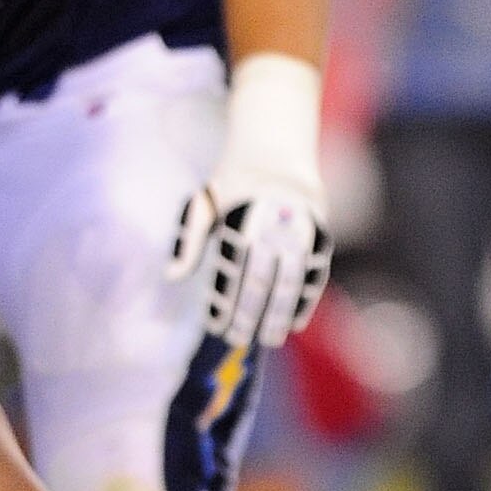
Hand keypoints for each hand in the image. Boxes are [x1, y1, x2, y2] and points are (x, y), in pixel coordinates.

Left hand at [171, 176, 331, 351]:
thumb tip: (171, 277)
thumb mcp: (204, 203)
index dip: (223, 304)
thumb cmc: (233, 182)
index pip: (230, 273)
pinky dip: (306, 300)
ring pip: (289, 282)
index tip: (215, 328)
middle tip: (238, 340)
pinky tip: (294, 322)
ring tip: (269, 339)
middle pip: (259, 282)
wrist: (278, 150)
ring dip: (279, 315)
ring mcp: (299, 230)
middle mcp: (271, 226)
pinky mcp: (319, 234)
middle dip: (249, 316)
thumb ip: (188, 240)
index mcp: (239, 219)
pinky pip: (314, 274)